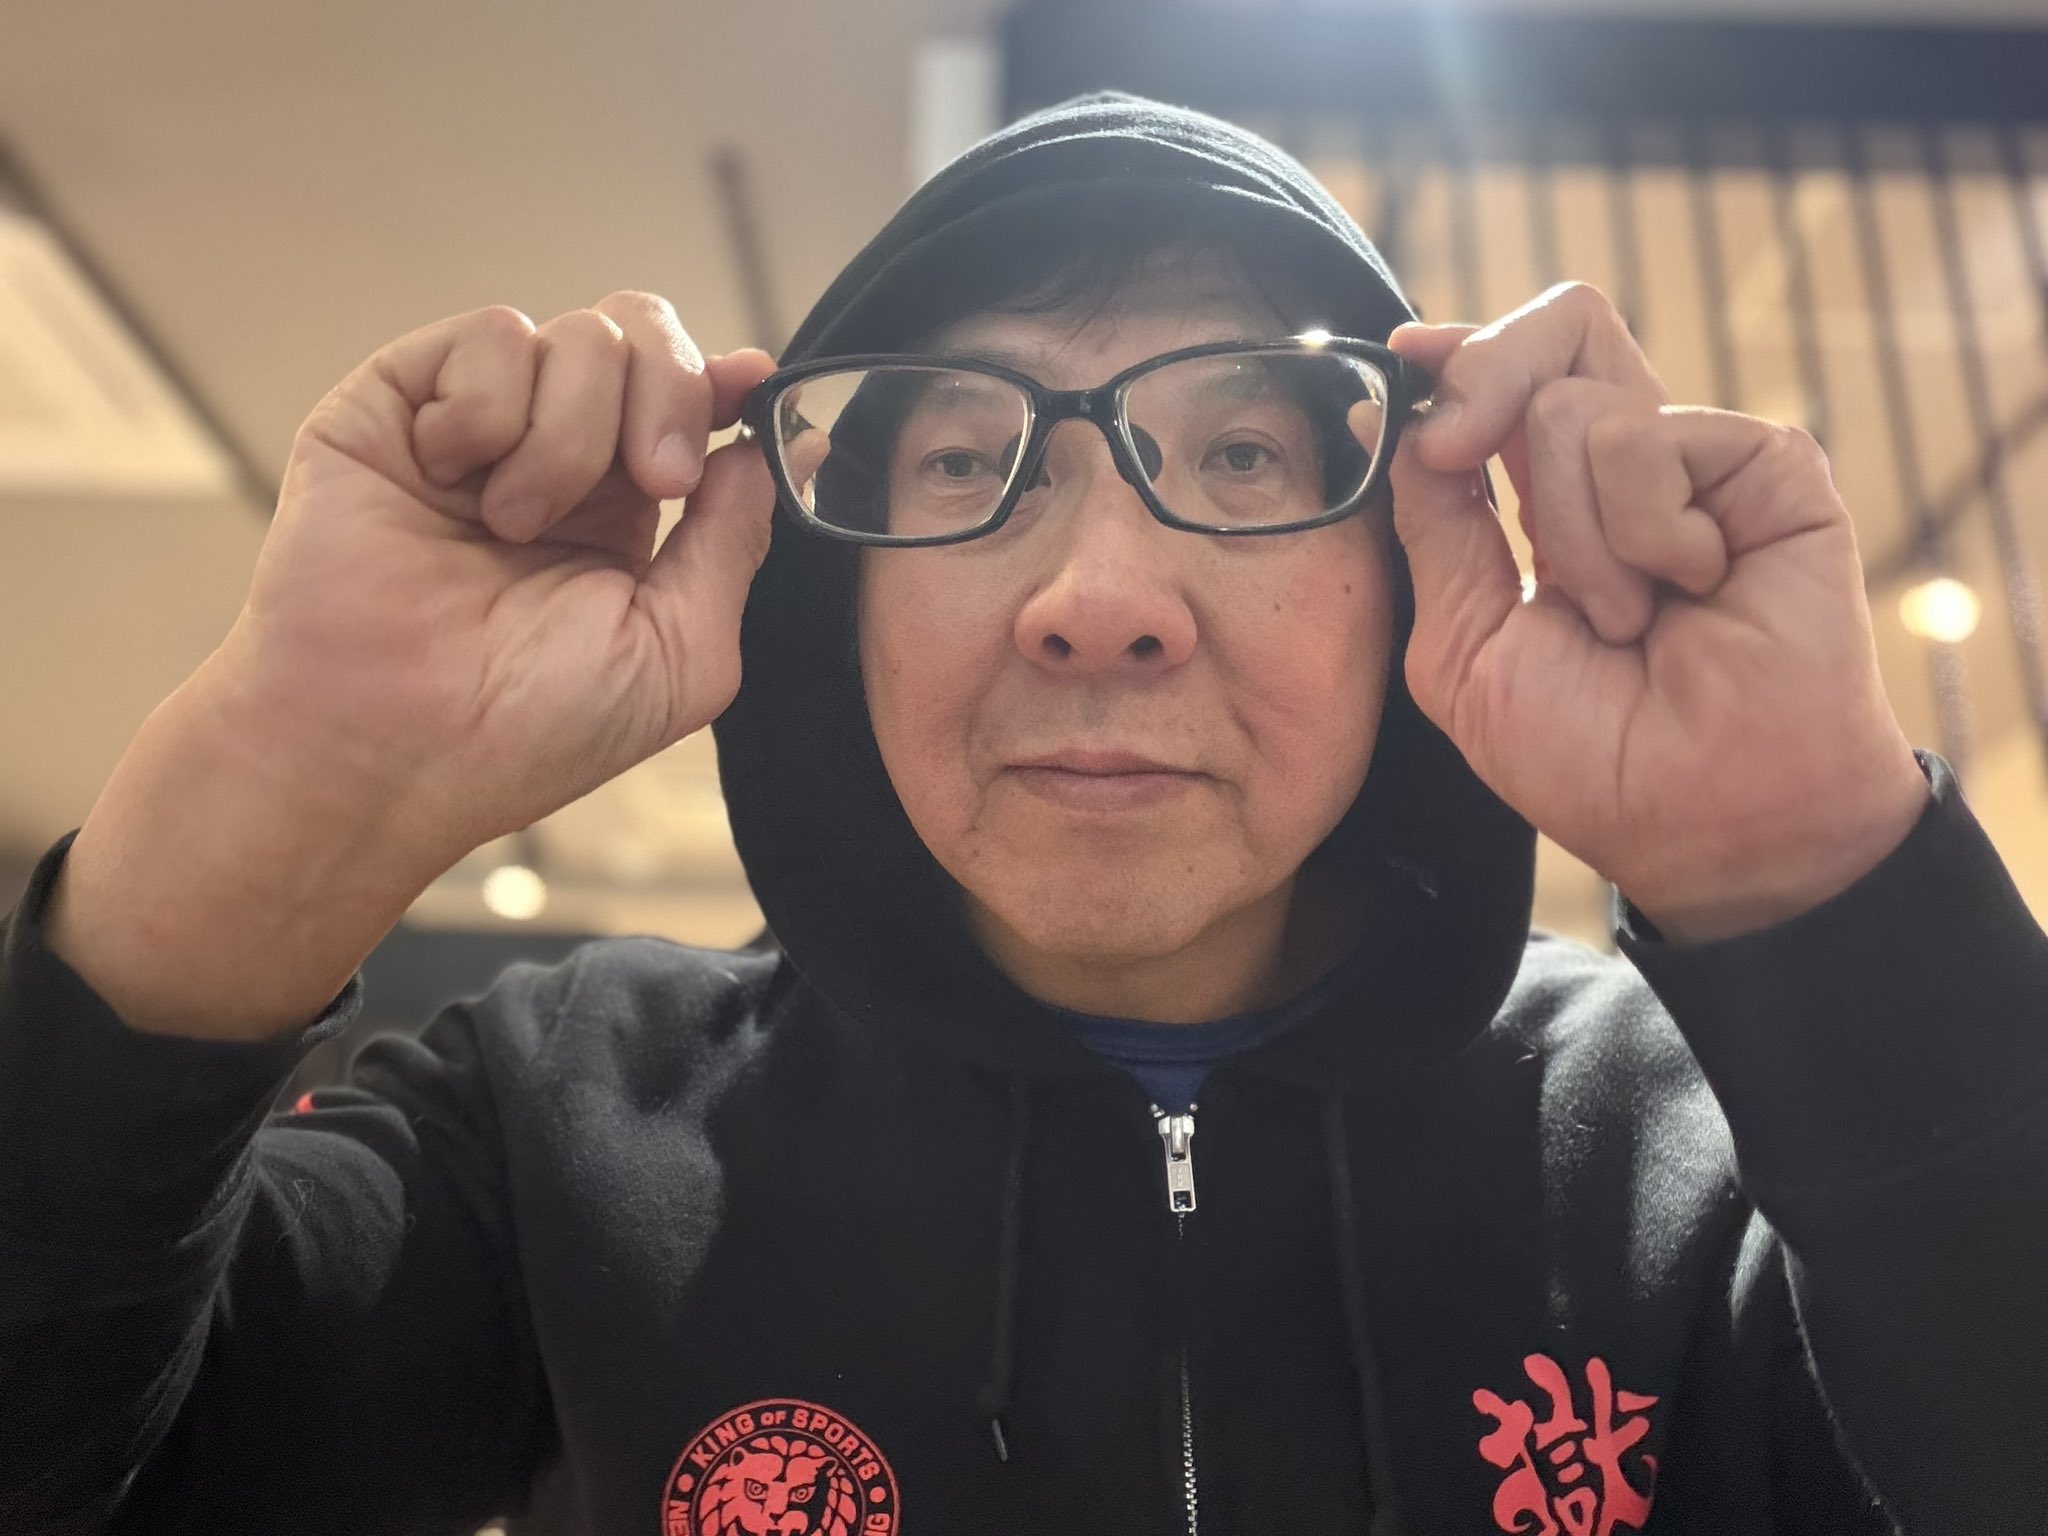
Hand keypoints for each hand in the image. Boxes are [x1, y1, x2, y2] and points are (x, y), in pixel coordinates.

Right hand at [221, 292, 776, 872]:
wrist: (388, 744)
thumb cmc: (529, 728)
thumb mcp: (682, 652)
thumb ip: (738, 541)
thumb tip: (787, 446)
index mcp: (627, 513)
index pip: (691, 398)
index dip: (724, 383)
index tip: (750, 385)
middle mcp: (557, 456)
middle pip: (645, 337)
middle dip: (670, 397)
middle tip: (655, 483)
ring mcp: (480, 424)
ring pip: (578, 335)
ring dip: (570, 434)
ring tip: (516, 525)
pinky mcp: (400, 400)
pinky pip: (491, 334)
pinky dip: (491, 407)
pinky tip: (454, 475)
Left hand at [1384, 283, 1928, 942]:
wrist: (1704, 819)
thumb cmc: (1589, 757)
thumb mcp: (1465, 645)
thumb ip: (1431, 529)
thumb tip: (1383, 422)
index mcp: (1555, 502)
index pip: (1508, 381)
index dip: (1456, 354)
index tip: (1405, 356)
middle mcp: (1631, 467)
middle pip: (1557, 330)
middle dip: (1483, 379)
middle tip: (1457, 451)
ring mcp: (1702, 462)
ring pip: (1573, 406)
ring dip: (1573, 535)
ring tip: (1625, 619)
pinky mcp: (1768, 465)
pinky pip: (1652, 437)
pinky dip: (1643, 532)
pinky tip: (1692, 591)